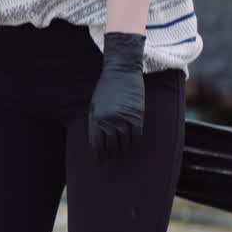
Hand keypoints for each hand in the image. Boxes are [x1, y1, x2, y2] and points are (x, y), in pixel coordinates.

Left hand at [88, 32, 145, 160]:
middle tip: (113, 158)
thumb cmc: (105, 87)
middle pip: (111, 146)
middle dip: (111, 154)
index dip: (99, 155)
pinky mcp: (137, 115)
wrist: (121, 70)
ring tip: (123, 151)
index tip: (100, 161)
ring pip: (124, 143)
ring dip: (123, 149)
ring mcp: (123, 118)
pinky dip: (135, 141)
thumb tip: (96, 140)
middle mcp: (109, 121)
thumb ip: (95, 121)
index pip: (96, 144)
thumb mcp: (94, 104)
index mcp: (96, 118)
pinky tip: (133, 143)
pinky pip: (137, 135)